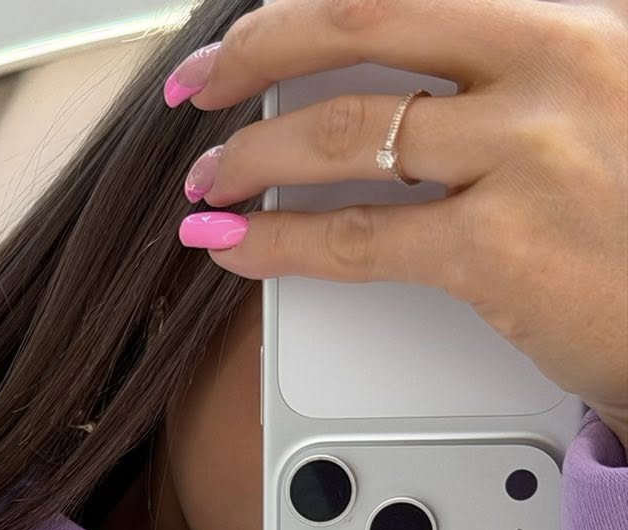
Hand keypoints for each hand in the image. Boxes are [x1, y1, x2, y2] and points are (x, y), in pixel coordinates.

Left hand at [164, 0, 627, 444]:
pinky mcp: (497, 250)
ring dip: (252, 156)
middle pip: (365, 16)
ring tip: (208, 180)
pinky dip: (277, 243)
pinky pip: (356, 241)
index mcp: (576, 14)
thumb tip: (408, 68)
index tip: (260, 25)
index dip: (315, 3)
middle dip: (259, 46)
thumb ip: (514, 66)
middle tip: (199, 81)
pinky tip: (237, 244)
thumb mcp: (606, 89)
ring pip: (345, 133)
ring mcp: (525, 153)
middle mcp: (553, 61)